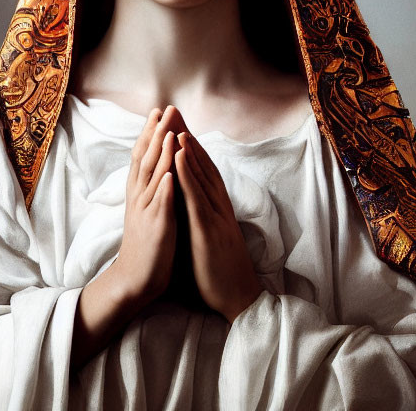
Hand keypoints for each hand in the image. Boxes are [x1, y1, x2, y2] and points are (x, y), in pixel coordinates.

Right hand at [109, 106, 179, 306]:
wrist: (134, 280)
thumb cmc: (146, 246)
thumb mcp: (147, 211)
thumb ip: (152, 189)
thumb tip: (159, 169)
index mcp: (140, 193)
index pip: (142, 157)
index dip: (149, 133)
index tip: (157, 111)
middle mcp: (141, 198)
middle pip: (145, 159)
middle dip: (155, 133)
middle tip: (162, 109)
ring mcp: (148, 211)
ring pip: (153, 177)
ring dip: (160, 153)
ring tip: (168, 130)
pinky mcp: (158, 228)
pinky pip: (161, 205)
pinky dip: (166, 188)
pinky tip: (171, 174)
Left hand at [174, 131, 263, 321]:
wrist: (239, 299)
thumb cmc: (220, 273)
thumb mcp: (209, 239)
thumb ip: (200, 220)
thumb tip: (186, 206)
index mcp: (218, 210)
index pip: (205, 173)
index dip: (193, 150)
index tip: (180, 128)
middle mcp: (219, 208)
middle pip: (204, 167)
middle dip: (189, 140)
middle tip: (176, 115)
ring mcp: (216, 216)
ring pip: (202, 176)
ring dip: (189, 150)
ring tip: (176, 126)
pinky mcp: (209, 229)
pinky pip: (196, 196)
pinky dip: (187, 173)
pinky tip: (178, 156)